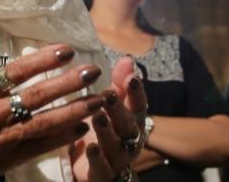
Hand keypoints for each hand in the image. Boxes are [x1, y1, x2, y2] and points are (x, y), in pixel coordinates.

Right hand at [0, 28, 104, 181]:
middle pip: (36, 96)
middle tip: (92, 71)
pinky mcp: (10, 158)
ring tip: (99, 100)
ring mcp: (4, 138)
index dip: (42, 60)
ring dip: (74, 110)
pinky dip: (62, 138)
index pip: (16, 72)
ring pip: (44, 123)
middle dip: (67, 83)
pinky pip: (40, 147)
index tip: (67, 49)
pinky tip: (84, 127)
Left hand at [71, 56, 146, 180]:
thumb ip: (119, 84)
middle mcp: (128, 139)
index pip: (138, 104)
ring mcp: (116, 157)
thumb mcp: (112, 106)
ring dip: (107, 130)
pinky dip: (97, 158)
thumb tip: (127, 58)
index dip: (137, 92)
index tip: (131, 77)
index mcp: (132, 120)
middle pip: (128, 124)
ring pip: (115, 144)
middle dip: (119, 109)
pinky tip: (90, 147)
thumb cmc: (106, 129)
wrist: (96, 168)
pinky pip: (102, 167)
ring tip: (98, 116)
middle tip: (108, 94)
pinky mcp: (102, 174)